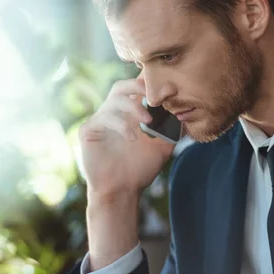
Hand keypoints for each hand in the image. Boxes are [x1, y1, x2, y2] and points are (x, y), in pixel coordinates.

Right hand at [79, 76, 175, 198]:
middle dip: (139, 86)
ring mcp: (100, 120)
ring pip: (114, 99)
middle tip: (155, 97)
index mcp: (129, 114)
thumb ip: (171, 129)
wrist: (122, 191)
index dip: (148, 82)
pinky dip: (121, 125)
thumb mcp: (162, 147)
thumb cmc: (139, 169)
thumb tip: (185, 112)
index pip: (136, 89)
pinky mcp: (88, 130)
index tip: (168, 87)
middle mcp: (113, 113)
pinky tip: (132, 138)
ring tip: (148, 121)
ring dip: (133, 106)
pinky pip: (104, 118)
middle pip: (122, 86)